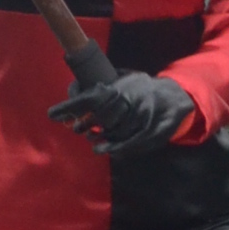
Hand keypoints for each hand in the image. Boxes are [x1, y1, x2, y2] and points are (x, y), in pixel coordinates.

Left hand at [48, 69, 196, 156]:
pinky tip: (101, 149)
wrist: (176, 98)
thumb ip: (107, 85)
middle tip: (74, 127)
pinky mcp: (151, 133)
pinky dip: (113, 147)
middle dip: (84, 123)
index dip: (70, 106)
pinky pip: (129, 143)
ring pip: (113, 132)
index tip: (52, 113)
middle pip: (99, 117)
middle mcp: (131, 102)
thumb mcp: (126, 80)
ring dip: (97, 136)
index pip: (90, 97)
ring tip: (88, 136)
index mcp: (122, 88)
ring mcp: (142, 118)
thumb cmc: (145, 90)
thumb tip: (78, 87)